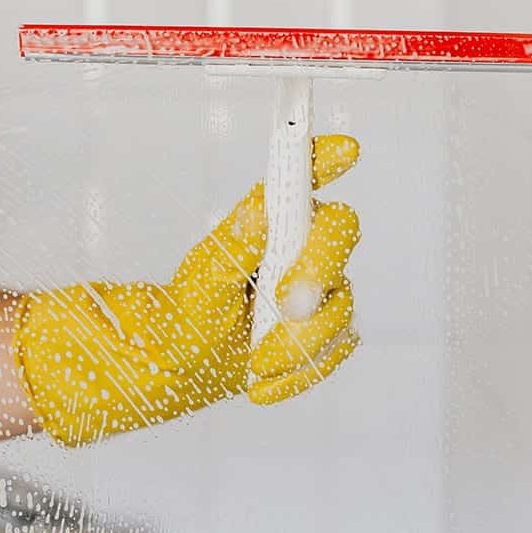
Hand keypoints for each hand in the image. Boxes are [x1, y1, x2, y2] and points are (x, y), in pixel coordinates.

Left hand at [13, 135, 361, 445]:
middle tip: (287, 306)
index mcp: (271, 218)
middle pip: (340, 233)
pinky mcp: (331, 330)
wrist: (186, 363)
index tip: (344, 150)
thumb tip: (260, 211)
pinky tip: (264, 383)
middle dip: (318, 271)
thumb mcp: (204, 277)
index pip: (305, 175)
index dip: (327, 157)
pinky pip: (336, 349)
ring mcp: (324, 287)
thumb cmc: (192, 307)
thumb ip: (237, 245)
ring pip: (341, 304)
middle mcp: (303, 243)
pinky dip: (299, 372)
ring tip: (256, 362)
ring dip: (298, 341)